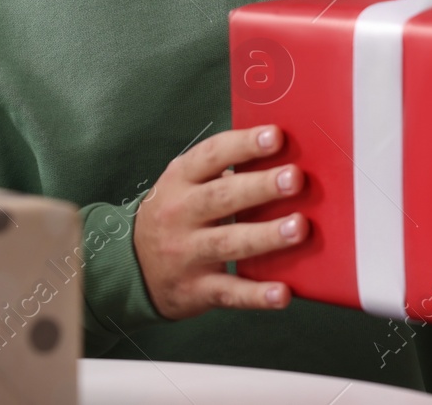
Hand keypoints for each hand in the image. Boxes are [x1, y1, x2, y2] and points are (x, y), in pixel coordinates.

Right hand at [133, 124, 309, 319]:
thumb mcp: (187, 185)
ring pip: (228, 243)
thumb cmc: (177, 215)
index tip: (276, 136)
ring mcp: (186, 253)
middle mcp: (180, 214)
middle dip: (260, 186)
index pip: (211, 155)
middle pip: (222, 197)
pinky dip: (256, 295)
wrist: (132, 268)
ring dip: (266, 235)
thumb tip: (285, 158)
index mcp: (180, 180)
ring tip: (299, 227)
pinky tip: (282, 294)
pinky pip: (229, 293)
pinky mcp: (196, 290)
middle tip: (295, 178)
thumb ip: (226, 172)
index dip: (243, 145)